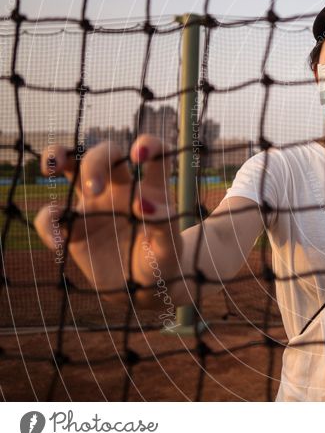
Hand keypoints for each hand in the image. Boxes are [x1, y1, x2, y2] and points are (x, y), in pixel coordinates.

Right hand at [34, 135, 181, 305]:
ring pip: (70, 166)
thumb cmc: (162, 262)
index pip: (155, 155)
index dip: (149, 145)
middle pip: (106, 153)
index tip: (139, 155)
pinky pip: (50, 216)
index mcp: (151, 189)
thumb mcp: (169, 249)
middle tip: (95, 188)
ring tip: (50, 168)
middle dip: (95, 162)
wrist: (142, 288)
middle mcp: (121, 189)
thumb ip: (164, 225)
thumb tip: (145, 204)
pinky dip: (47, 225)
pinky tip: (58, 244)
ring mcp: (94, 204)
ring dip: (57, 157)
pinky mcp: (73, 226)